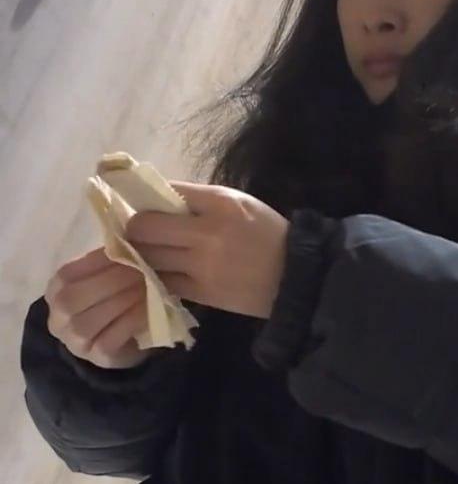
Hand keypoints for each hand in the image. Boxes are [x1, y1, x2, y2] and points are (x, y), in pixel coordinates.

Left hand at [124, 182, 289, 319]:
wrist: (295, 277)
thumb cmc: (267, 233)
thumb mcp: (240, 203)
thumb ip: (201, 199)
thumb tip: (159, 198)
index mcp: (221, 202)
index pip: (167, 191)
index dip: (148, 196)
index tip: (142, 201)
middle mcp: (207, 232)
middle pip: (146, 226)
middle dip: (136, 227)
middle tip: (139, 230)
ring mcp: (202, 265)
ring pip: (149, 256)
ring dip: (142, 252)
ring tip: (148, 250)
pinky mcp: (201, 292)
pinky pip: (162, 281)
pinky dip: (157, 275)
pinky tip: (162, 270)